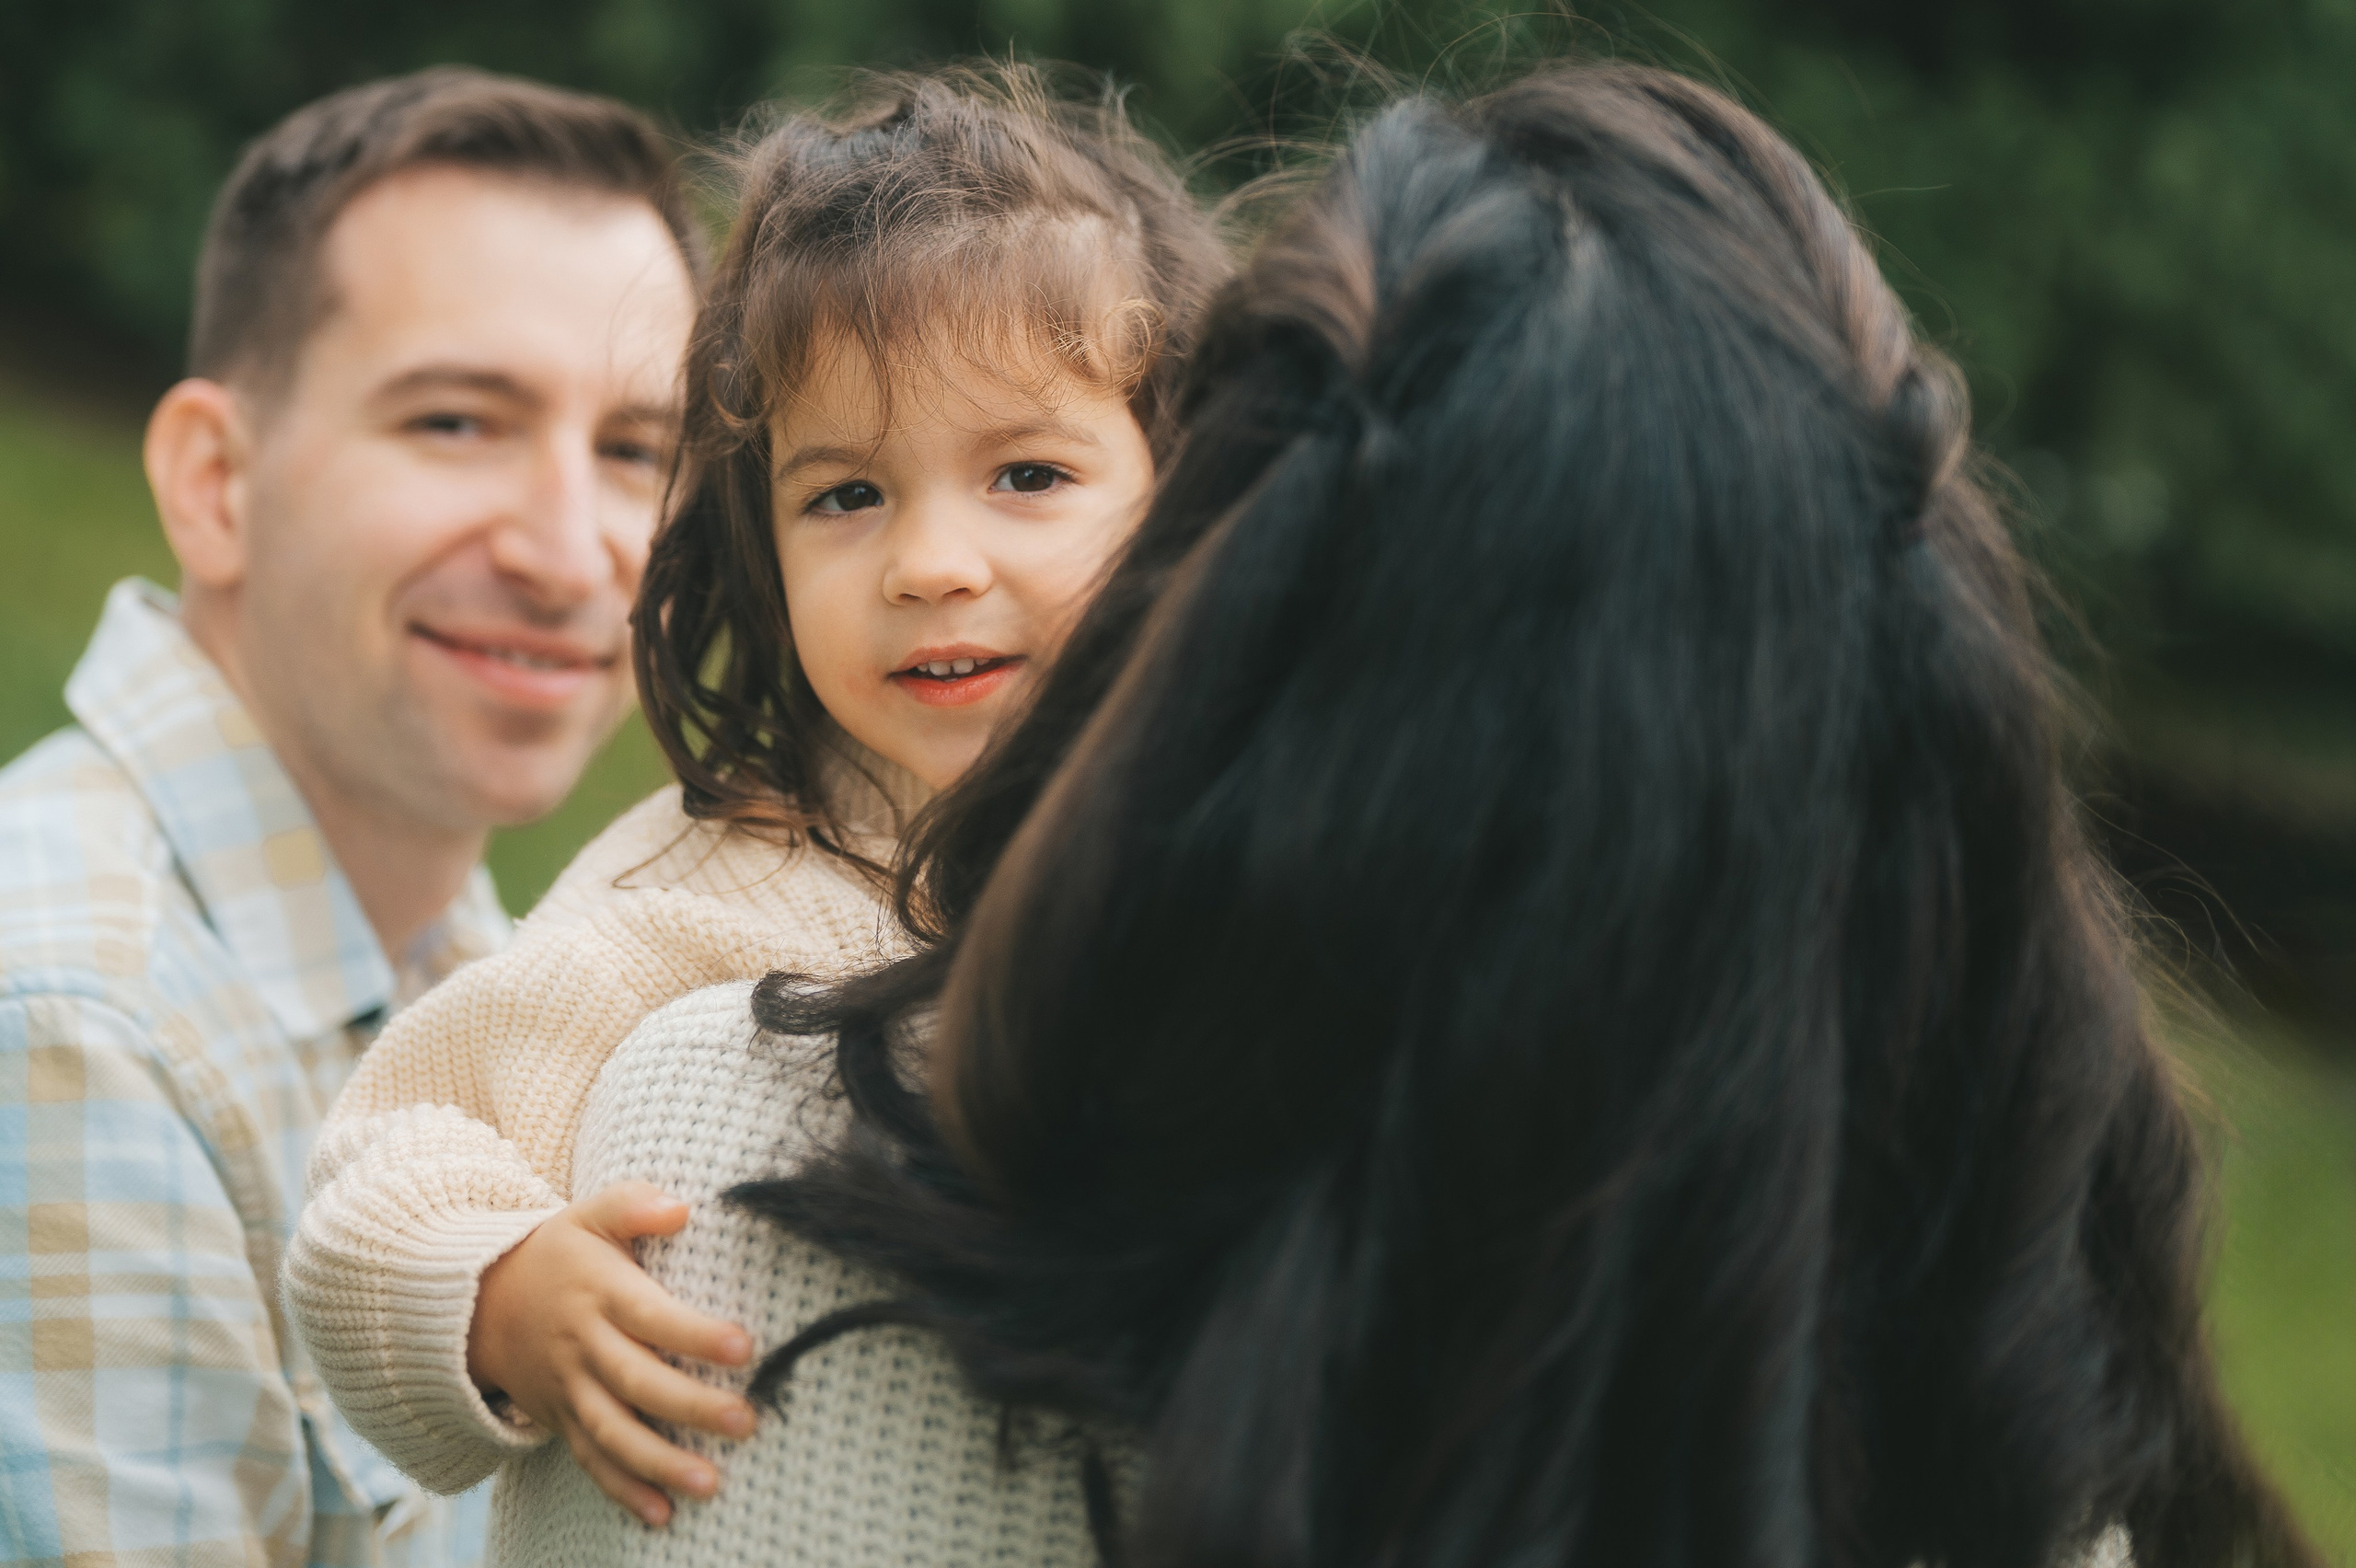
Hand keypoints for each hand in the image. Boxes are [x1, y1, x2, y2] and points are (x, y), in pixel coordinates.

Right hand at [468, 1181, 756, 1524]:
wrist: (480, 1304)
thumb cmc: (559, 1254)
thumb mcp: (587, 1215)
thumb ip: (633, 1204)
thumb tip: (682, 1207)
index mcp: (600, 1293)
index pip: (651, 1315)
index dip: (695, 1334)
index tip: (745, 1346)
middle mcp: (585, 1346)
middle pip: (638, 1382)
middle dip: (691, 1407)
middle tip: (746, 1421)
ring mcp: (571, 1389)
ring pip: (614, 1433)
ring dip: (661, 1463)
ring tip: (711, 1484)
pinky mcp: (562, 1421)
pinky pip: (592, 1461)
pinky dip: (623, 1491)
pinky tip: (662, 1515)